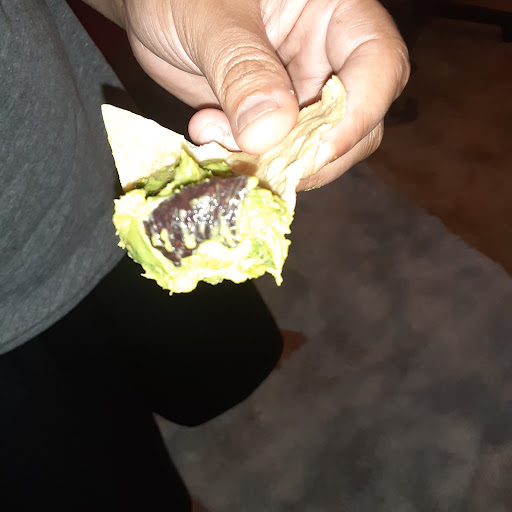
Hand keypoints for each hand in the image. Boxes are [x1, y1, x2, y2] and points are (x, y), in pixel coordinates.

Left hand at [118, 0, 409, 189]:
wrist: (150, 8)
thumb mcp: (208, 18)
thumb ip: (241, 70)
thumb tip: (270, 133)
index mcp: (333, 11)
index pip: (379, 63)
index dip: (359, 112)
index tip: (314, 150)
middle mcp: (325, 56)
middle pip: (358, 120)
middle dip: (312, 152)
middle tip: (259, 160)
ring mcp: (299, 92)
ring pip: (316, 147)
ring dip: (272, 162)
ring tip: (216, 138)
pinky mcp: (271, 120)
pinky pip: (277, 155)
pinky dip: (249, 161)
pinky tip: (210, 136)